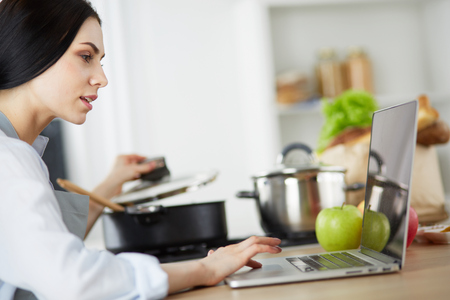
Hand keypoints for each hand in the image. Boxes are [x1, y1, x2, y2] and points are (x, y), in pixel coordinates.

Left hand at [95, 154, 155, 198]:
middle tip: (149, 167)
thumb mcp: (134, 170)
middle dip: (142, 165)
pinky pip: (131, 175)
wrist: (111, 187)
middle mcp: (120, 163)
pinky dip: (136, 176)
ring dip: (139, 171)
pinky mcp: (121, 177)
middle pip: (134, 163)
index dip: (143, 158)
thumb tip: (153, 164)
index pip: (135, 155)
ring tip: (145, 173)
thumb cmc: (118, 176)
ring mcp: (120, 170)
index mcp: (121, 157)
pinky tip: (139, 178)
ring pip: (133, 169)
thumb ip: (145, 167)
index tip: (150, 160)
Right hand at [161, 236, 281, 293]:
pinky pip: (258, 247)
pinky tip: (275, 250)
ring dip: (269, 241)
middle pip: (252, 239)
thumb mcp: (210, 264)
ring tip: (279, 244)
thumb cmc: (204, 272)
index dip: (253, 250)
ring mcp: (237, 250)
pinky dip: (268, 247)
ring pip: (257, 240)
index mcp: (226, 251)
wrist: (201, 271)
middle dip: (265, 240)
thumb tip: (210, 255)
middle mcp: (232, 248)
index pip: (243, 248)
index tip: (259, 260)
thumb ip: (212, 259)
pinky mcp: (241, 255)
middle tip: (275, 242)